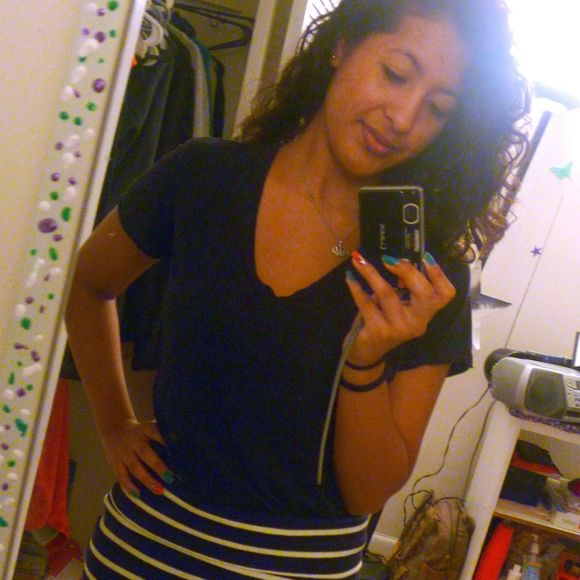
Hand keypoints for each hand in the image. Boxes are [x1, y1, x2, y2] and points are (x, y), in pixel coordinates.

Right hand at [100, 418, 172, 496]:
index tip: (177, 449)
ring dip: (146, 479)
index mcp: (145, 429)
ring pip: (134, 467)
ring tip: (159, 490)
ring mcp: (124, 451)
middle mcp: (134, 440)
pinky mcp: (115, 461)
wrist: (115, 428)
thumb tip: (184, 447)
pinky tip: (137, 495)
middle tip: (170, 478)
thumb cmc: (141, 432)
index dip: (164, 439)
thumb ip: (163, 435)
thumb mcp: (150, 427)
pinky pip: (121, 475)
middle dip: (158, 466)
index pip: (155, 432)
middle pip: (145, 453)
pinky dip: (128, 485)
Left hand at [345, 251, 455, 365]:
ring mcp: (398, 329)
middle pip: (424, 293)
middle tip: (388, 258)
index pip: (446, 294)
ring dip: (371, 274)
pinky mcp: (378, 331)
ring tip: (359, 261)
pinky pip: (366, 303)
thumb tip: (395, 260)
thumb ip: (403, 288)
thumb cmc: (384, 322)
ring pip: (388, 294)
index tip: (424, 256)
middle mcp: (417, 323)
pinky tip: (350, 277)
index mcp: (426, 313)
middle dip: (407, 271)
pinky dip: (356, 288)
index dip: (439, 274)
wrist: (367, 353)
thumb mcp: (398, 305)